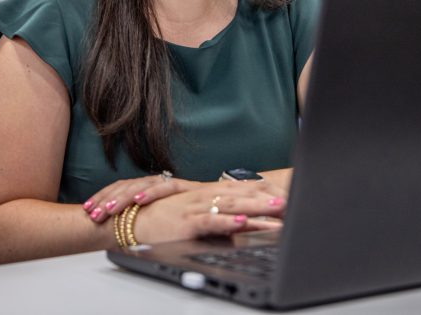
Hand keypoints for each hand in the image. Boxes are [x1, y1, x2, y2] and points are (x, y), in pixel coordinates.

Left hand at [82, 173, 200, 222]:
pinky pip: (166, 187)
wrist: (225, 201)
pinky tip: (139, 200)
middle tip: (92, 213)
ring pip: (141, 186)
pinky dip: (151, 192)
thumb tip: (119, 231)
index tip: (86, 210)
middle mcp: (155, 184)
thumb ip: (144, 219)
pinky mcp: (185, 186)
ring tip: (109, 208)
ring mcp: (169, 184)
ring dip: (123, 197)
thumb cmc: (192, 214)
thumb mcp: (162, 217)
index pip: (119, 189)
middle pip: (125, 187)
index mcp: (147, 189)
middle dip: (106, 200)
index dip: (102, 197)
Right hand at [132, 181, 286, 243]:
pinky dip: (228, 221)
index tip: (282, 196)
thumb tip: (236, 228)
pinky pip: (211, 221)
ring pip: (231, 206)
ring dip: (255, 208)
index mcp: (204, 194)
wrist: (130, 222)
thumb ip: (213, 221)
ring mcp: (195, 208)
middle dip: (266, 199)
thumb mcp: (190, 218)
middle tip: (289, 201)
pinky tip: (243, 222)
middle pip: (240, 196)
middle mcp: (202, 197)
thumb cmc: (158, 221)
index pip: (238, 191)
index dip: (261, 193)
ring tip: (277, 211)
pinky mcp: (187, 222)